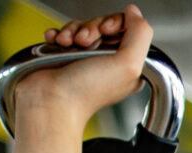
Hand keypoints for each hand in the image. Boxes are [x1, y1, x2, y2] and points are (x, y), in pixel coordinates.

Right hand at [14, 6, 154, 127]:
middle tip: (84, 42)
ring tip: (67, 44)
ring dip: (72, 30)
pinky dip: (58, 34)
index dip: (114, 22)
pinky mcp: (64, 56)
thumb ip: (140, 34)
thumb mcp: (129, 64)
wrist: (51, 101)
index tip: (105, 30)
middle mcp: (107, 62)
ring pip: (81, 27)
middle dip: (91, 28)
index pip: (127, 28)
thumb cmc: (87, 91)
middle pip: (103, 25)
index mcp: (127, 66)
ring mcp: (84, 59)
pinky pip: (62, 33)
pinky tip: (56, 42)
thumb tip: (134, 12)